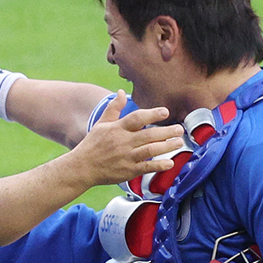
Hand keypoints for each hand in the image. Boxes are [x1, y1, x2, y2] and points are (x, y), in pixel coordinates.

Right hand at [70, 91, 184, 187]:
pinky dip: (159, 165)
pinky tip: (170, 163)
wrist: (82, 168)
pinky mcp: (128, 171)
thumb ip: (113, 108)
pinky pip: (146, 167)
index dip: (152, 114)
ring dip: (167, 146)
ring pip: (150, 150)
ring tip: (178, 142)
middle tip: (179, 129)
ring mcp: (126, 157)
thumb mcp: (101, 124)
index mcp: (118, 129)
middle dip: (166, 132)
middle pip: (148, 135)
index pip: (137, 118)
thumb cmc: (92, 145)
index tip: (165, 112)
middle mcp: (123, 142)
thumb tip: (120, 92)